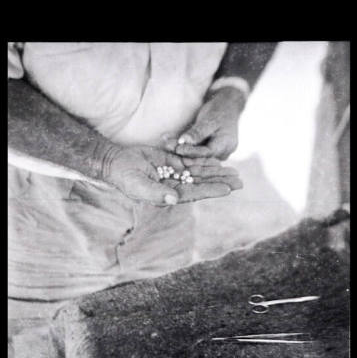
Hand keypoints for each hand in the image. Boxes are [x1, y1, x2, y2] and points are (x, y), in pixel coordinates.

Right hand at [103, 143, 241, 204]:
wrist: (116, 163)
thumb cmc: (125, 177)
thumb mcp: (139, 186)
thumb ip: (156, 193)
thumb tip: (174, 198)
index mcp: (169, 193)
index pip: (195, 192)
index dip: (212, 190)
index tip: (228, 189)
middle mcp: (175, 184)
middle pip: (203, 182)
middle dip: (221, 181)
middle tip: (240, 181)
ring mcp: (173, 172)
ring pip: (199, 172)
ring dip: (216, 171)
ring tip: (234, 171)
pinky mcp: (170, 161)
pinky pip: (191, 161)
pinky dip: (204, 160)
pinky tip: (217, 160)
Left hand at [163, 87, 244, 160]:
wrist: (228, 105)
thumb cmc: (219, 110)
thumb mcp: (209, 119)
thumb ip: (197, 132)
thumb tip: (184, 142)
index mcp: (225, 145)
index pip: (206, 153)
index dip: (191, 152)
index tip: (177, 148)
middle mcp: (223, 153)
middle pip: (200, 156)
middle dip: (182, 151)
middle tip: (167, 145)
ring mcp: (217, 153)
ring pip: (197, 154)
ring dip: (181, 149)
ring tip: (166, 142)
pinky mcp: (211, 151)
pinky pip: (197, 151)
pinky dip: (185, 146)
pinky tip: (171, 141)